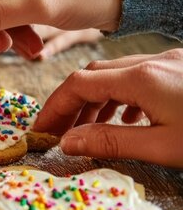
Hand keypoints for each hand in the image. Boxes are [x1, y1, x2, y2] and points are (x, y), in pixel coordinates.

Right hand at [33, 49, 182, 167]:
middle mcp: (155, 62)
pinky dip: (123, 95)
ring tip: (88, 127)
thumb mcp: (163, 147)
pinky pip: (142, 75)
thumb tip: (68, 143)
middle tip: (59, 131)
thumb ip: (112, 142)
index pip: (80, 84)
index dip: (55, 107)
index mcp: (144, 79)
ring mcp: (171, 62)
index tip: (42, 130)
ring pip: (118, 73)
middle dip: (71, 102)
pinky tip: (126, 116)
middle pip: (95, 75)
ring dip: (96, 98)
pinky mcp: (182, 69)